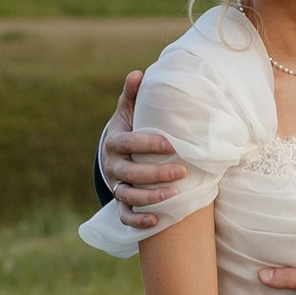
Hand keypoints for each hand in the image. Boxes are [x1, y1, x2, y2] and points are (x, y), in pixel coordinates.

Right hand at [100, 68, 186, 224]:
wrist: (115, 154)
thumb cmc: (129, 129)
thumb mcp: (128, 111)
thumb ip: (133, 95)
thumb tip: (139, 74)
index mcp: (114, 142)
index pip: (129, 144)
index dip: (148, 144)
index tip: (171, 144)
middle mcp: (112, 166)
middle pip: (130, 173)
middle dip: (156, 173)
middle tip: (182, 170)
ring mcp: (115, 186)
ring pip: (128, 195)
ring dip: (150, 198)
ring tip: (175, 196)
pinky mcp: (120, 202)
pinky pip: (125, 216)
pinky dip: (138, 220)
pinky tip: (157, 220)